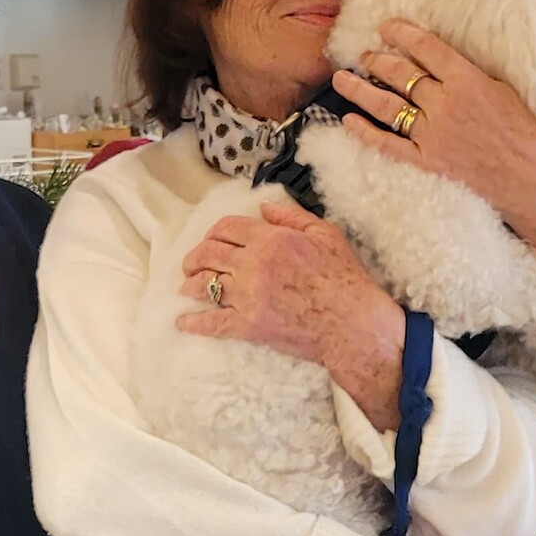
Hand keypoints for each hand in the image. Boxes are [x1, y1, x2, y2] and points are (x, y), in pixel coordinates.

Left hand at [178, 202, 405, 428]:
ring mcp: (248, 296)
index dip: (214, 232)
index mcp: (271, 239)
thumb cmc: (344, 277)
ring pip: (205, 286)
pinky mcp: (249, 326)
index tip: (211, 239)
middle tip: (191, 264)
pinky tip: (183, 323)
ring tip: (186, 287)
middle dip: (194, 257)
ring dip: (190, 284)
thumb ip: (291, 217)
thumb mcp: (325, 234)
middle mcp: (253, 264)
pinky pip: (213, 324)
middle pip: (208, 253)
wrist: (352, 324)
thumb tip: (263, 208)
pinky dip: (194, 323)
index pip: (227, 228)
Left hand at [331, 19, 535, 256]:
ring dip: (360, 90)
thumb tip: (445, 63)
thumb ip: (472, 76)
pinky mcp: (428, 162)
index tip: (386, 26)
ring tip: (342, 78)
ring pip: (387, 105)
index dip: (402, 34)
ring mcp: (433, 134)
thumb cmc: (533, 133)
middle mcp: (444, 104)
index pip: (425, 48)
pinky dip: (366, 132)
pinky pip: (388, 145)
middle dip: (378, 60)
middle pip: (401, 74)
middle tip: (364, 53)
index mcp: (467, 80)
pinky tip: (349, 121)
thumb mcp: (506, 89)